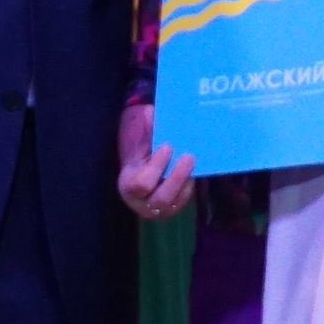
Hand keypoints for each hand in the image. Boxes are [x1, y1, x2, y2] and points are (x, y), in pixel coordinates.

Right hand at [118, 102, 195, 219]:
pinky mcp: (172, 209)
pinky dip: (190, 186)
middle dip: (176, 177)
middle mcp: (141, 203)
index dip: (156, 166)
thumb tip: (155, 114)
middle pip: (161, 198)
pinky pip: (183, 201)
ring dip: (186, 182)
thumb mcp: (137, 139)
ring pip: (175, 202)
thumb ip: (146, 129)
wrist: (139, 164)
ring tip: (194, 161)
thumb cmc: (137, 149)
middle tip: (188, 156)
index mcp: (128, 184)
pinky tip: (196, 170)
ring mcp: (158, 209)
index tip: (167, 146)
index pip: (141, 184)